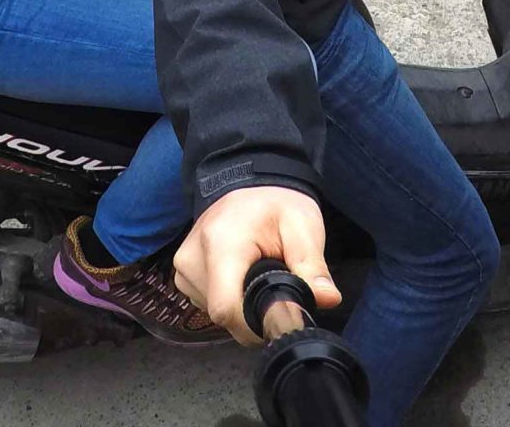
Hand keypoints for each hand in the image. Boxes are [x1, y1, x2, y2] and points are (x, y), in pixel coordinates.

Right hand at [174, 186, 340, 345]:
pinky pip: (208, 305)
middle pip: (224, 316)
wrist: (249, 185)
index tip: (281, 318)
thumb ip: (312, 266)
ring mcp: (183, 268)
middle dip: (254, 315)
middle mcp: (193, 258)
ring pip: (216, 315)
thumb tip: (327, 299)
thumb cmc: (277, 204)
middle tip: (276, 289)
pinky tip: (242, 278)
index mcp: (221, 244)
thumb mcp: (303, 227)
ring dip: (242, 308)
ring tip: (258, 276)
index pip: (226, 308)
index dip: (256, 324)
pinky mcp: (182, 275)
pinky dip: (230, 300)